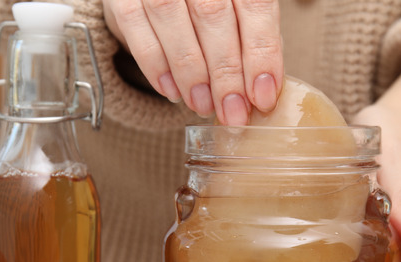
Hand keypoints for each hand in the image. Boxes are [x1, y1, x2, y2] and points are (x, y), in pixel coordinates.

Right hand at [103, 0, 283, 124]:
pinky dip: (156, 64)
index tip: (262, 96)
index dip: (261, 54)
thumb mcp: (238, 21)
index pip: (255, 7)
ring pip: (172, 18)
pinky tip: (172, 91)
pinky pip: (136, 26)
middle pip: (214, 15)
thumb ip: (253, 46)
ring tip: (202, 106)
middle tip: (232, 112)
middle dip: (225, 72)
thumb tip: (264, 92)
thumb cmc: (208, 13)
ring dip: (190, 71)